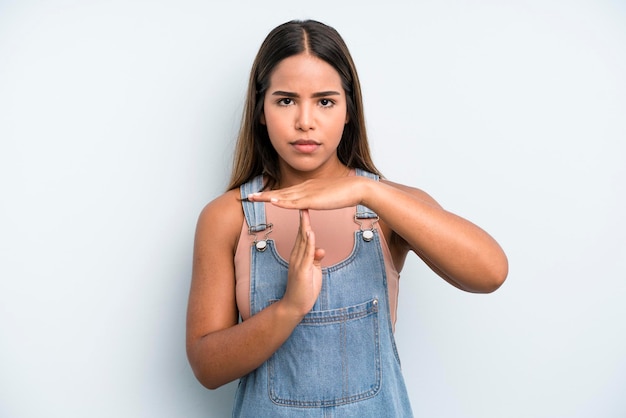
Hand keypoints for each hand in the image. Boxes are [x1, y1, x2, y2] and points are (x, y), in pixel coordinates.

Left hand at [247, 176, 369, 209]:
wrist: (357, 188)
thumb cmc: (346, 193)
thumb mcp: (327, 195)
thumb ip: (319, 198)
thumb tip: (313, 202)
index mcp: (307, 187)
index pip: (286, 192)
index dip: (272, 194)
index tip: (260, 195)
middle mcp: (304, 188)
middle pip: (280, 192)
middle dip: (263, 194)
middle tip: (248, 196)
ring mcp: (308, 193)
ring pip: (283, 196)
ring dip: (267, 197)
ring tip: (253, 198)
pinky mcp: (313, 200)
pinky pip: (294, 202)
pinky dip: (282, 202)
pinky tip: (272, 202)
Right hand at [280, 209, 324, 317]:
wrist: (294, 306)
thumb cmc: (304, 289)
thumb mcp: (313, 271)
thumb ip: (316, 259)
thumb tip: (320, 249)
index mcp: (299, 256)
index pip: (302, 236)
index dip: (305, 223)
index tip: (307, 210)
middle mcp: (296, 257)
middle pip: (301, 235)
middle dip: (303, 220)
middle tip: (304, 204)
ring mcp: (298, 263)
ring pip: (302, 242)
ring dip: (305, 227)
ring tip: (306, 213)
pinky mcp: (301, 271)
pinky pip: (306, 254)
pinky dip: (309, 243)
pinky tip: (310, 233)